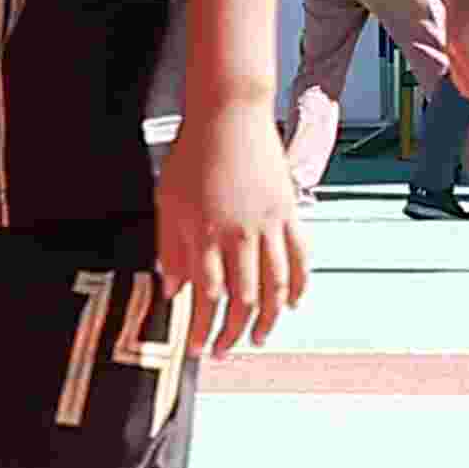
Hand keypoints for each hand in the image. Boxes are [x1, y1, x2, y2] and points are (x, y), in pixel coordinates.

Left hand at [154, 104, 308, 359]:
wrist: (229, 116)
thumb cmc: (193, 154)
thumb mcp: (167, 203)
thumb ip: (170, 249)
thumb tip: (172, 288)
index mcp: (205, 234)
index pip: (205, 296)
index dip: (201, 327)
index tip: (196, 346)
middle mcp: (240, 235)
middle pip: (243, 299)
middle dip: (232, 332)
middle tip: (223, 350)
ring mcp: (269, 225)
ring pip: (276, 285)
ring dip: (269, 319)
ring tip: (260, 337)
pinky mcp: (290, 213)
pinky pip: (300, 257)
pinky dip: (300, 284)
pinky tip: (294, 303)